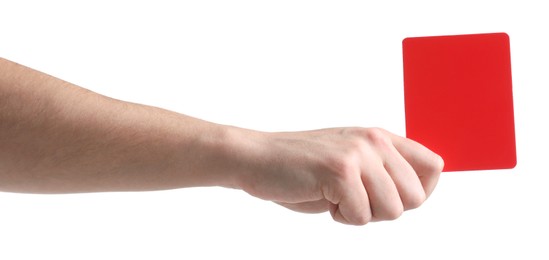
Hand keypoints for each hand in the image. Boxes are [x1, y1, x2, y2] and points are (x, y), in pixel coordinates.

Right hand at [237, 127, 443, 224]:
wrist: (256, 158)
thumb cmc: (301, 167)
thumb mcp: (350, 161)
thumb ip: (383, 171)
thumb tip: (419, 194)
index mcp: (379, 137)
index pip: (434, 166)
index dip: (421, 191)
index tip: (390, 199)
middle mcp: (374, 141)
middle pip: (416, 198)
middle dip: (385, 210)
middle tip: (354, 199)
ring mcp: (358, 154)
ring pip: (392, 211)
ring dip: (361, 214)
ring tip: (335, 196)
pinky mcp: (340, 171)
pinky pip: (360, 216)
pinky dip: (340, 217)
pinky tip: (321, 197)